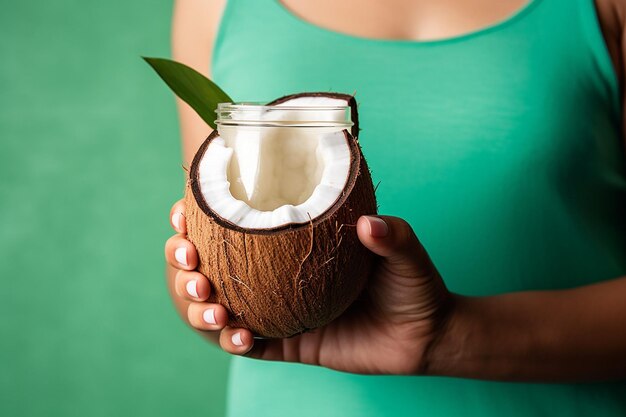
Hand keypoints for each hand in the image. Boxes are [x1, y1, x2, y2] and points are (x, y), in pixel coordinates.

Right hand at [165, 199, 451, 374]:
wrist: (423, 335)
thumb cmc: (411, 284)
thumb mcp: (404, 252)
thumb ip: (391, 235)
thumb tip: (368, 224)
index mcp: (289, 244)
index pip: (233, 224)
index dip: (197, 218)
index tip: (182, 214)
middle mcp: (274, 274)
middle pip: (210, 265)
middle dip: (184, 263)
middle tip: (191, 264)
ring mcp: (278, 309)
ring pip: (218, 305)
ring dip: (198, 304)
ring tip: (212, 304)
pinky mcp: (288, 343)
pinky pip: (248, 343)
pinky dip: (232, 340)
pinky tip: (237, 334)